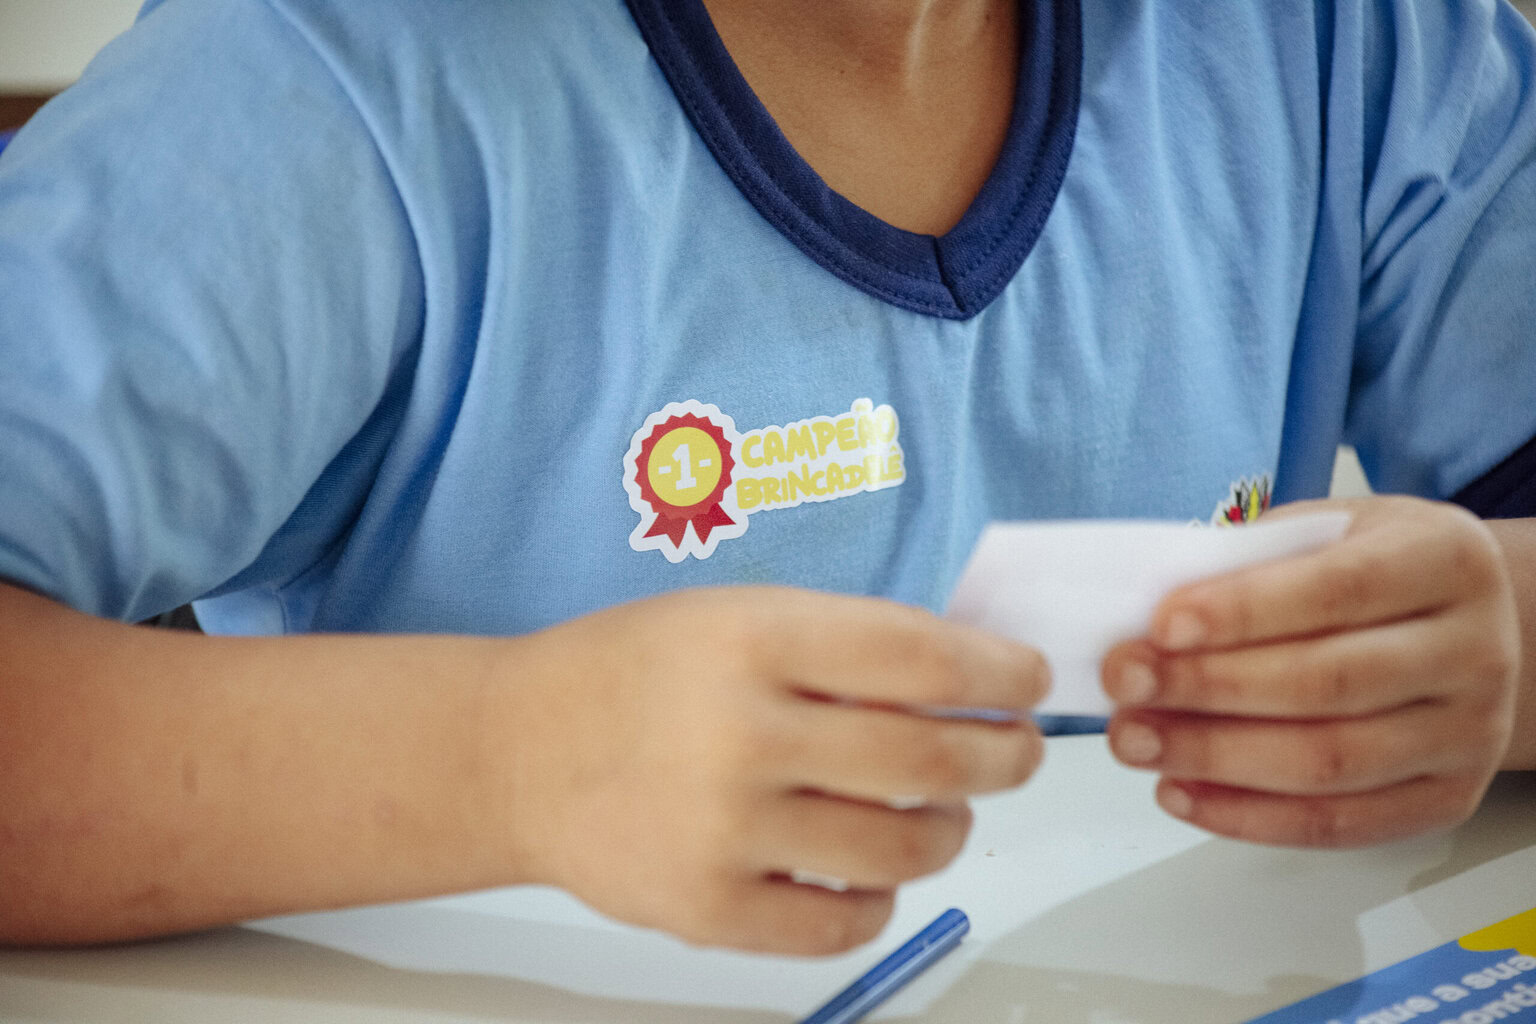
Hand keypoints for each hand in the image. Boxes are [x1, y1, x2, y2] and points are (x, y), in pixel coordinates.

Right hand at [493, 586, 1045, 954]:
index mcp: (753, 641)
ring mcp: (724, 831)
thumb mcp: (735, 616)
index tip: (1027, 683)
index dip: (999, 674)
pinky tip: (872, 869)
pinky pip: (843, 924)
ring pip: (902, 850)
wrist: (520, 751)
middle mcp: (741, 735)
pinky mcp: (707, 910)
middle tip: (1018, 751)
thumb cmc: (634, 672)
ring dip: (950, 829)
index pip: (921, 658)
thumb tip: (971, 675)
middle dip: (1004, 757)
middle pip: (930, 760)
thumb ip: (844, 641)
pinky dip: (881, 899)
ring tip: (942, 811)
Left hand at [1102, 496, 1520, 847]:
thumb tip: (1149, 620)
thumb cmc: (1374, 570)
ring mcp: (1468, 733)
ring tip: (1136, 740)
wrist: (1461, 625)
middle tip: (1127, 685)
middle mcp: (1473, 650)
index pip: (1338, 589)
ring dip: (1213, 757)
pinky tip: (1180, 792)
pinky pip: (1337, 824)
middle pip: (1328, 683)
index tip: (1161, 625)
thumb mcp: (1327, 533)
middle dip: (1208, 688)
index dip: (1243, 611)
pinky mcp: (1446, 799)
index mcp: (1445, 561)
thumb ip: (1250, 563)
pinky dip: (1246, 816)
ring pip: (1328, 762)